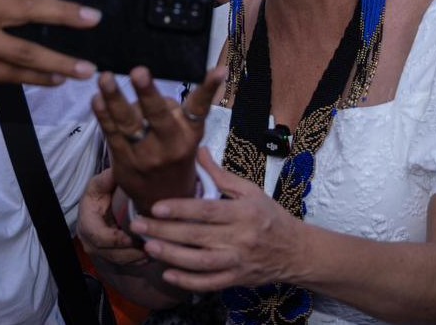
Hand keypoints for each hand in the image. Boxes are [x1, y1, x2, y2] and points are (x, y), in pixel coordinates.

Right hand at [76, 169, 148, 267]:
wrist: (100, 209)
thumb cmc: (101, 195)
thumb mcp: (100, 184)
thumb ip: (106, 180)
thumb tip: (116, 171)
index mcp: (86, 221)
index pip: (97, 236)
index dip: (114, 239)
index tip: (130, 238)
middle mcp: (90, 240)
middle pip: (110, 253)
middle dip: (130, 252)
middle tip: (150, 246)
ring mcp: (101, 251)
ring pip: (119, 261)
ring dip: (137, 258)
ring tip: (155, 250)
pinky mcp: (112, 256)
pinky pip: (126, 264)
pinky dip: (140, 260)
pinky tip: (154, 254)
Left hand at [92, 66, 223, 212]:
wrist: (164, 200)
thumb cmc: (175, 157)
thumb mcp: (187, 136)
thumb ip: (173, 110)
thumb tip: (147, 89)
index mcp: (190, 133)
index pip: (200, 107)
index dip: (209, 88)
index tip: (219, 70)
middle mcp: (170, 144)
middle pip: (158, 116)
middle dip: (148, 93)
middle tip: (139, 71)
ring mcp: (145, 155)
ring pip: (129, 123)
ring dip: (115, 99)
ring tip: (105, 78)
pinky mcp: (124, 162)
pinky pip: (112, 135)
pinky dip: (103, 116)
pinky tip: (96, 99)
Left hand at [130, 149, 304, 290]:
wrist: (296, 251)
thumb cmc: (270, 216)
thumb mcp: (250, 191)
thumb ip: (221, 175)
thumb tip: (198, 151)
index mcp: (243, 213)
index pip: (206, 211)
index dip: (180, 209)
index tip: (156, 206)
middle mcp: (240, 238)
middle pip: (197, 237)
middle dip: (165, 231)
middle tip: (139, 225)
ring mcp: (237, 262)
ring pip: (200, 263)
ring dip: (171, 256)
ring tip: (149, 247)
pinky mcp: (236, 279)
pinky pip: (209, 284)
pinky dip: (188, 281)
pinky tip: (168, 274)